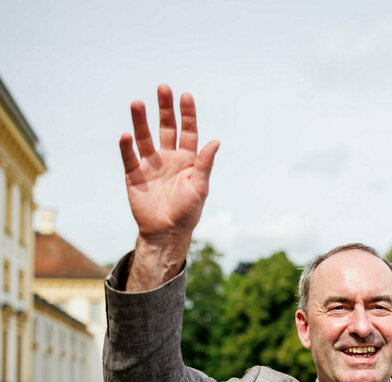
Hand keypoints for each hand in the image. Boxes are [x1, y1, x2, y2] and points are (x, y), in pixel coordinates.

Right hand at [119, 85, 218, 288]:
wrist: (167, 232)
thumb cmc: (188, 211)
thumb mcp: (200, 187)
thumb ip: (205, 164)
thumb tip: (215, 141)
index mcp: (188, 159)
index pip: (188, 131)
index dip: (187, 114)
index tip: (185, 95)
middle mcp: (168, 157)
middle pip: (166, 128)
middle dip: (165, 109)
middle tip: (162, 88)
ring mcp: (150, 165)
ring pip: (145, 138)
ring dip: (141, 121)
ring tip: (137, 103)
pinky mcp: (134, 175)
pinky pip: (129, 157)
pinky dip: (127, 147)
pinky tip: (126, 135)